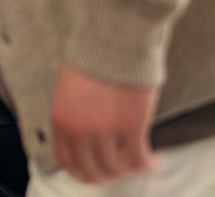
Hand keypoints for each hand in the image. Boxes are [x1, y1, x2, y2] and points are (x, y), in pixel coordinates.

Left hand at [51, 64, 160, 184]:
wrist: (114, 40)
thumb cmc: (94, 58)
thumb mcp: (69, 90)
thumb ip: (73, 116)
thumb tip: (82, 139)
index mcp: (61, 120)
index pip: (67, 161)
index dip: (83, 172)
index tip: (95, 173)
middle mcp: (79, 131)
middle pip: (92, 170)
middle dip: (107, 175)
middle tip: (120, 172)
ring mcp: (105, 132)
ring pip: (116, 168)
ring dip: (129, 171)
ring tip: (139, 165)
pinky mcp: (131, 128)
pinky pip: (138, 159)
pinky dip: (147, 165)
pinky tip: (153, 162)